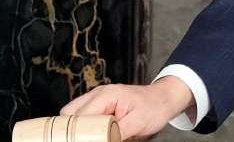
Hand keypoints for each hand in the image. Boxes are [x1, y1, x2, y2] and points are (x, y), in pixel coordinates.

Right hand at [60, 76, 194, 140]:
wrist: (164, 99)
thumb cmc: (155, 107)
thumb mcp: (137, 124)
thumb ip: (115, 133)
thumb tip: (99, 139)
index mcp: (106, 95)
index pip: (78, 116)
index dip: (77, 132)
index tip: (83, 140)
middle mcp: (97, 95)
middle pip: (69, 114)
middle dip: (74, 130)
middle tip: (88, 138)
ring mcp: (96, 99)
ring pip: (73, 116)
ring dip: (79, 128)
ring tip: (92, 135)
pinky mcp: (99, 106)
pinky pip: (83, 116)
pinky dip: (85, 126)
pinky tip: (95, 133)